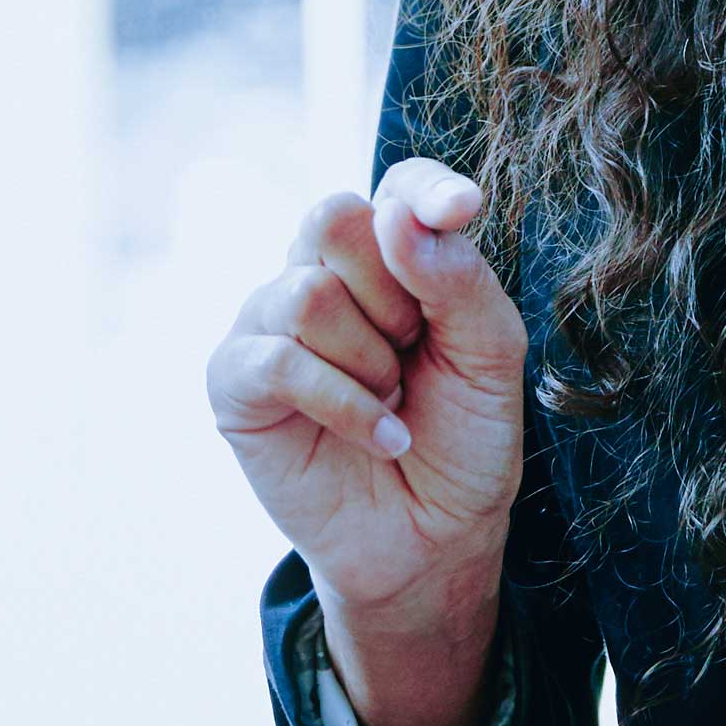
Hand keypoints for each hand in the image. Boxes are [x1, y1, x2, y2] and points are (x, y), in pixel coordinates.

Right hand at [208, 158, 530, 725]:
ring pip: (305, 292)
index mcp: (388, 256)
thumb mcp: (491, 357)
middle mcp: (320, 275)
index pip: (395, 184)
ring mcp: (269, 324)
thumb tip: (397, 218)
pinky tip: (377, 436)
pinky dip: (342, 402)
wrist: (434, 540)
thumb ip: (459, 278)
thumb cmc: (461, 442)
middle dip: (394, 293)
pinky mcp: (235, 382)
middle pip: (334, 217)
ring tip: (391, 402)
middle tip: (415, 352)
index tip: (461, 210)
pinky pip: (277, 360)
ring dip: (370, 361)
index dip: (423, 188)